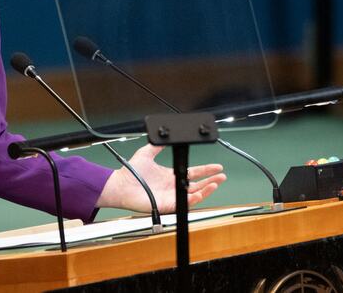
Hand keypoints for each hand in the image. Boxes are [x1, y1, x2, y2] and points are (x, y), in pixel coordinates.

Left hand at [96, 144, 225, 212]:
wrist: (121, 184)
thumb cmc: (130, 173)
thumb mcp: (146, 153)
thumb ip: (157, 145)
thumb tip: (165, 136)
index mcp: (171, 175)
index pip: (193, 173)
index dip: (206, 170)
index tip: (216, 167)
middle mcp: (173, 186)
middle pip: (198, 185)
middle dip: (212, 181)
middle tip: (222, 176)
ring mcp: (172, 196)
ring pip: (194, 195)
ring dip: (207, 190)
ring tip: (216, 183)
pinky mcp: (168, 205)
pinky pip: (184, 204)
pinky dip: (195, 199)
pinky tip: (201, 192)